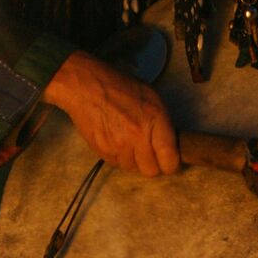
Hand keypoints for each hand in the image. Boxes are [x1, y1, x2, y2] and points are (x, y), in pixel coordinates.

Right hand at [42, 51, 179, 176]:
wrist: (87, 86)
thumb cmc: (121, 87)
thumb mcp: (152, 97)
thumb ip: (163, 123)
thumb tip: (171, 145)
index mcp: (154, 121)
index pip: (170, 161)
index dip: (171, 163)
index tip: (169, 159)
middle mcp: (137, 136)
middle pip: (151, 171)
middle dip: (152, 164)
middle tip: (149, 151)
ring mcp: (118, 146)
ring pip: (133, 169)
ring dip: (134, 160)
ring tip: (129, 141)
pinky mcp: (102, 151)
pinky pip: (116, 164)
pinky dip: (118, 156)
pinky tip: (116, 139)